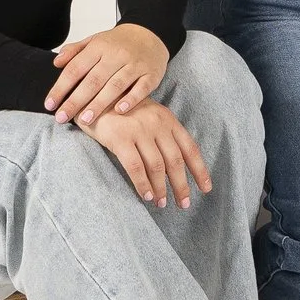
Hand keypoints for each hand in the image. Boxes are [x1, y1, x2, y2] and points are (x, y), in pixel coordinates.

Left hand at [47, 23, 168, 126]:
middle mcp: (117, 55)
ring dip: (99, 104)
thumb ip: (75, 51)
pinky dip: (131, 99)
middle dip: (76, 101)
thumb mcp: (95, 40)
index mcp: (99, 46)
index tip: (50, 105)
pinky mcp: (152, 74)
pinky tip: (119, 111)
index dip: (61, 87)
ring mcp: (135, 64)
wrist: (151, 33)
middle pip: (93, 80)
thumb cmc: (118, 42)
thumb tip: (56, 63)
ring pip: (115, 86)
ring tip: (84, 120)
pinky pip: (141, 88)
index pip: (76, 68)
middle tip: (62, 117)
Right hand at [91, 99, 209, 209]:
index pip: (190, 148)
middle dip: (182, 185)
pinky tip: (146, 196)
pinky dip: (143, 184)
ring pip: (157, 166)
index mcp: (168, 120)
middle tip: (184, 204)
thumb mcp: (149, 116)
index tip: (206, 188)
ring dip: (161, 188)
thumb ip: (163, 136)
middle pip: (175, 160)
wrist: (94, 95)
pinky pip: (135, 167)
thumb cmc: (122, 110)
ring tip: (162, 203)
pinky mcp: (120, 138)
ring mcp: (139, 130)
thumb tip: (175, 169)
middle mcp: (157, 124)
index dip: (200, 170)